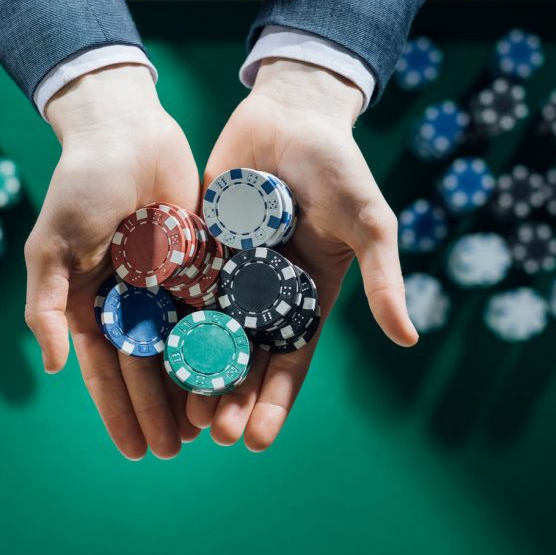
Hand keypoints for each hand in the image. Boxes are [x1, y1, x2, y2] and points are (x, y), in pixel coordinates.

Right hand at [25, 64, 201, 459]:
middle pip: (147, 367)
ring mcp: (167, 283)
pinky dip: (222, 342)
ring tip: (208, 428)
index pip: (106, 368)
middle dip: (159, 410)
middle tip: (175, 452)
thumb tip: (53, 368)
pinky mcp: (201, 262)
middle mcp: (131, 299)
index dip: (118, 411)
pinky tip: (238, 375)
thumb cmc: (81, 185)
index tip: (134, 452)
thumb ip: (47, 305)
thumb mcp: (51, 245)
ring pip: (183, 346)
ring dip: (193, 388)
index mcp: (91, 301)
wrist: (127, 130)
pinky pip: (213, 309)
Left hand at [188, 58, 418, 450]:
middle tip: (210, 431)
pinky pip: (178, 288)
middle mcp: (263, 293)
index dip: (274, 401)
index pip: (290, 361)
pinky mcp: (195, 245)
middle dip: (229, 396)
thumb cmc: (339, 168)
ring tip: (178, 408)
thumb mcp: (369, 223)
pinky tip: (147, 351)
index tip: (255, 439)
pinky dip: (166, 320)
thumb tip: (408, 340)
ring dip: (195, 370)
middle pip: (244, 357)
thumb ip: (384, 279)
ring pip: (206, 332)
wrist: (292, 114)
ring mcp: (227, 271)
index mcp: (305, 297)